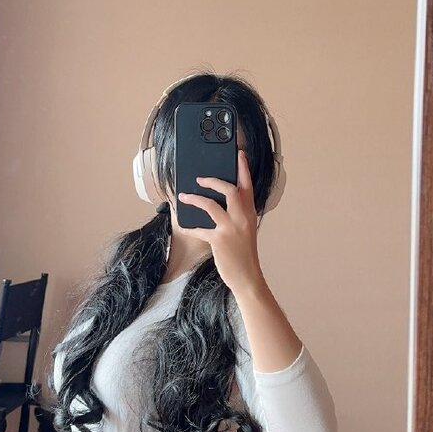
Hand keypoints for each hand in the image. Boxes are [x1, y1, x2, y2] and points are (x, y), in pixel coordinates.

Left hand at [177, 149, 263, 294]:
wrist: (248, 277)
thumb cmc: (243, 253)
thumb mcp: (245, 230)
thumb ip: (236, 215)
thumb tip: (215, 202)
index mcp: (249, 213)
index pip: (247, 186)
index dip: (243, 169)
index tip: (240, 154)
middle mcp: (242, 218)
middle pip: (230, 190)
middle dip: (213, 181)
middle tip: (200, 178)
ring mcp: (231, 229)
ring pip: (211, 205)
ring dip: (195, 199)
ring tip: (184, 197)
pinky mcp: (220, 240)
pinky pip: (200, 229)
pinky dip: (190, 228)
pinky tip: (183, 227)